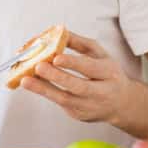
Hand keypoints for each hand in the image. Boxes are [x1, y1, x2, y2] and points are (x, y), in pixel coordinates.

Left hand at [20, 32, 134, 124]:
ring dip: (44, 89)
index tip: (56, 57)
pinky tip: (33, 84)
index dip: (73, 63)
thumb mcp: (100, 55)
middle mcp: (102, 93)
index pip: (90, 68)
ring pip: (65, 100)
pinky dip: (46, 93)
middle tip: (38, 66)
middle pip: (78, 86)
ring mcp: (90, 107)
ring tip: (26, 80)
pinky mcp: (79, 115)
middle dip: (57, 77)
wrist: (121, 104)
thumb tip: (60, 31)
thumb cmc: (108, 74)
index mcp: (109, 73)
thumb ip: (80, 43)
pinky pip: (61, 104)